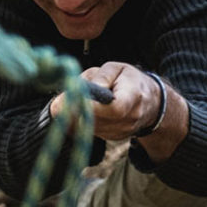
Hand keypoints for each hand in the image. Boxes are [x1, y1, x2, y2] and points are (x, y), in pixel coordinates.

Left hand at [49, 62, 163, 140]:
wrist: (150, 102)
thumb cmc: (130, 81)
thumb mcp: (117, 68)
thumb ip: (100, 76)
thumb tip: (82, 88)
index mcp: (133, 96)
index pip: (115, 108)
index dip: (92, 107)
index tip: (72, 100)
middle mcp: (130, 118)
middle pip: (98, 120)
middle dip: (74, 112)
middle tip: (56, 104)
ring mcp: (122, 132)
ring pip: (92, 127)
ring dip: (75, 116)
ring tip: (69, 102)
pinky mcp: (113, 138)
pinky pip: (92, 131)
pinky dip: (81, 122)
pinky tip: (80, 111)